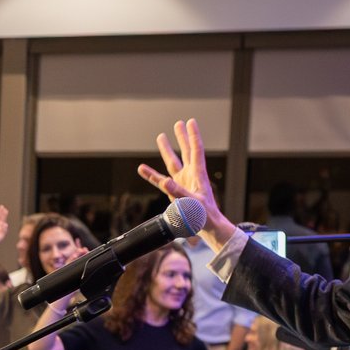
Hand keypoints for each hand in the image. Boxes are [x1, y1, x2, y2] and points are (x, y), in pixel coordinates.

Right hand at [137, 119, 226, 244]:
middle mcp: (190, 175)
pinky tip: (142, 169)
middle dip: (182, 137)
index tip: (190, 122)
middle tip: (179, 123)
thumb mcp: (192, 203)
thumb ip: (178, 192)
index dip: (193, 135)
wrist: (207, 227)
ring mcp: (182, 183)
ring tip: (161, 137)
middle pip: (185, 152)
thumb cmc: (204, 215)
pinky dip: (151, 175)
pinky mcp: (175, 192)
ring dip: (167, 150)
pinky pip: (160, 181)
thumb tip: (164, 181)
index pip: (196, 150)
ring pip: (173, 163)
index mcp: (198, 174)